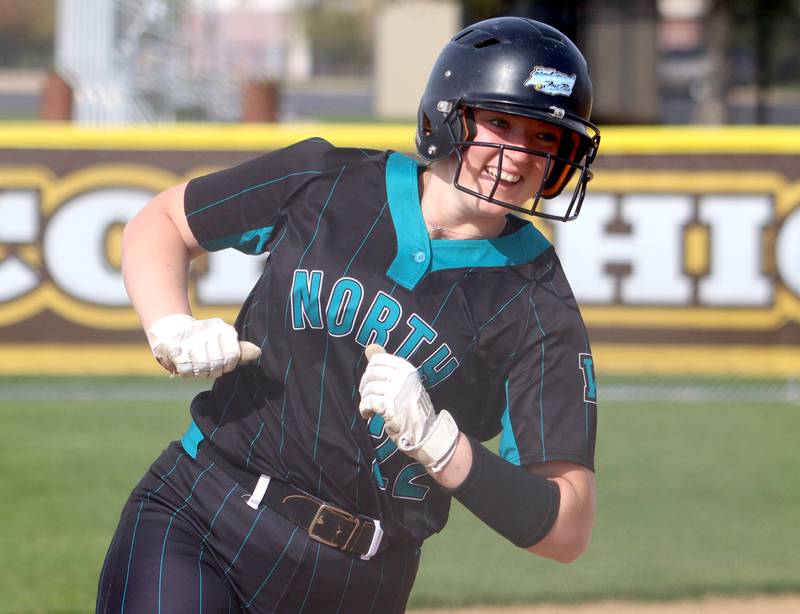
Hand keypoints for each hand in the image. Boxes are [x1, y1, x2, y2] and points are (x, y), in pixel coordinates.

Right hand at [147, 314, 243, 378]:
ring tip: (197, 367)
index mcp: (223, 329)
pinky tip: (187, 366)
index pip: (233, 356)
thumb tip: (258, 353)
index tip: (222, 366)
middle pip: (217, 364)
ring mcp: (192, 339)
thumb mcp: (223, 340)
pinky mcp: (177, 348)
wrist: (173, 329)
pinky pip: (187, 371)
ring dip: (200, 373)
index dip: (228, 366)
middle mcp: (209, 332)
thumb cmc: (204, 340)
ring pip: (203, 369)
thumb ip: (239, 350)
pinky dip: (188, 373)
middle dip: (213, 371)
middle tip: (208, 368)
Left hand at [358, 348, 458, 471]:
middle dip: (365, 386)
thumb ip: (386, 363)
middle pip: (371, 373)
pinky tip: (367, 414)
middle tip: (368, 396)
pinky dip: (364, 408)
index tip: (372, 382)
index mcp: (406, 368)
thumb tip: (370, 347)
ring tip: (369, 407)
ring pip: (369, 388)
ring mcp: (397, 390)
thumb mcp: (403, 379)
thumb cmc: (411, 404)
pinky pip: (368, 402)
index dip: (370, 371)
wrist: (423, 429)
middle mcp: (403, 376)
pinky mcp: (390, 405)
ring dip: (365, 399)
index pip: (377, 359)